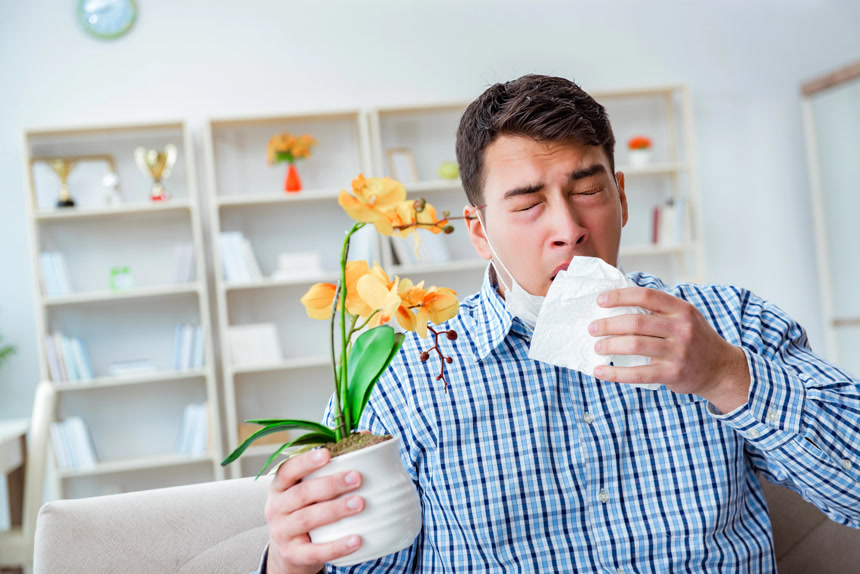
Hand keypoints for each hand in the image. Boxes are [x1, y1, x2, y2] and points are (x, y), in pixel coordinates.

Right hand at [265, 447, 364, 573]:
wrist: (289, 554)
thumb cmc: (305, 511)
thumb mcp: (309, 490)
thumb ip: (332, 465)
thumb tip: (367, 435)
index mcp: (280, 487)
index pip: (288, 470)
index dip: (306, 461)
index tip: (327, 453)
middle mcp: (276, 508)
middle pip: (301, 493)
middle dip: (330, 484)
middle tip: (357, 478)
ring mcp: (282, 533)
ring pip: (307, 519)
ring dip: (335, 510)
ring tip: (360, 503)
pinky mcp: (293, 555)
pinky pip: (315, 551)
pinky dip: (337, 546)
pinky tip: (356, 539)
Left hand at [588, 286, 749, 411]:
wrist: (721, 369)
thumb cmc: (695, 339)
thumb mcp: (685, 317)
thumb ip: (659, 310)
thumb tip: (619, 303)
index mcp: (681, 309)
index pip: (647, 295)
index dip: (620, 296)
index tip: (600, 300)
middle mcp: (681, 328)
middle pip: (637, 321)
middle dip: (608, 324)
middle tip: (592, 328)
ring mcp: (678, 352)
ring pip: (635, 345)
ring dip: (610, 345)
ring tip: (597, 347)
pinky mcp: (673, 374)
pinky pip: (638, 373)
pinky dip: (615, 374)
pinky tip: (600, 372)